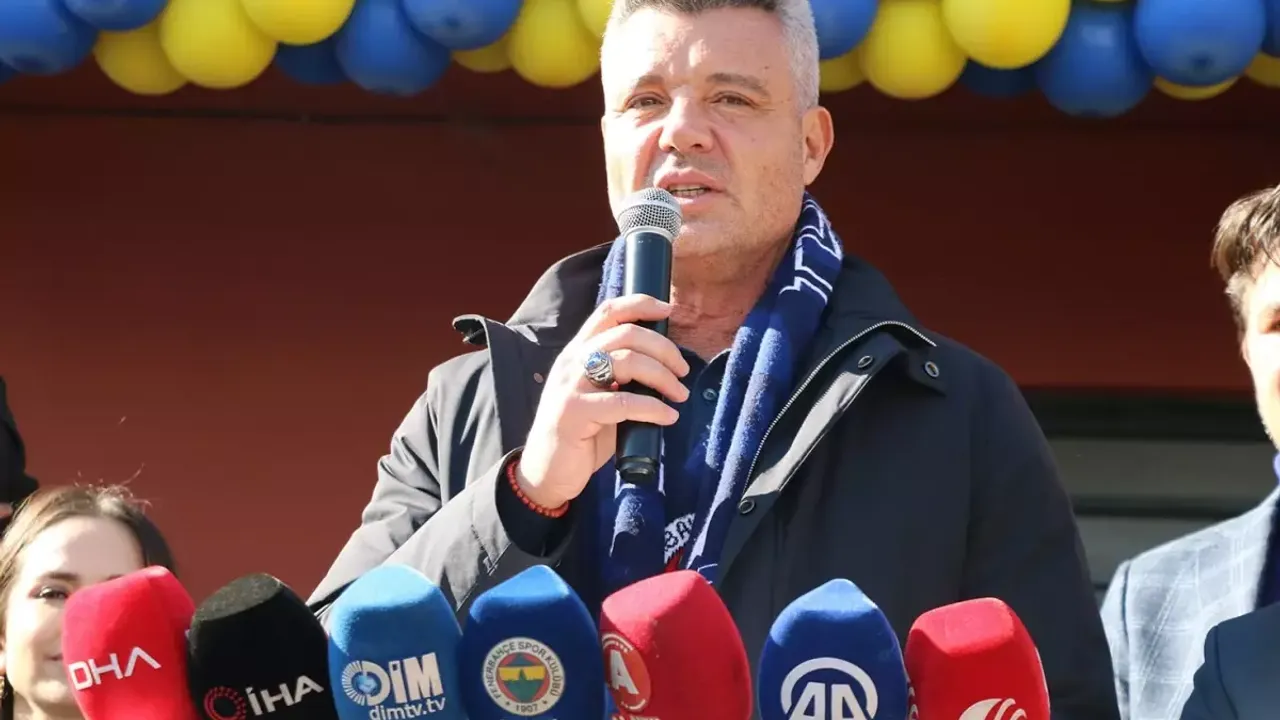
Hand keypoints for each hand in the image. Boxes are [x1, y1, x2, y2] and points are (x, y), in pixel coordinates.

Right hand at [516, 294, 690, 508]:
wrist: (547, 472)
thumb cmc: (581, 435)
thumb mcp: (599, 395)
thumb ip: (620, 377)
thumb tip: (665, 367)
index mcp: (578, 352)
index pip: (607, 311)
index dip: (640, 304)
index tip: (669, 311)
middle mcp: (571, 362)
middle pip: (625, 333)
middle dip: (663, 348)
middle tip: (683, 370)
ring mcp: (570, 386)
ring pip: (626, 361)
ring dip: (663, 376)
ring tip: (679, 394)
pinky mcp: (573, 413)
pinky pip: (623, 403)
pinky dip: (654, 408)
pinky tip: (668, 417)